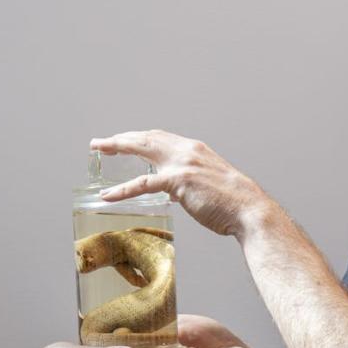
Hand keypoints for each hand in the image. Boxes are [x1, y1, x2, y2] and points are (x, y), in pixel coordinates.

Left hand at [89, 130, 275, 237]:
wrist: (249, 210)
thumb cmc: (232, 203)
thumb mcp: (207, 185)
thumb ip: (187, 184)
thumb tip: (171, 193)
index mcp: (194, 150)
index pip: (160, 137)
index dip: (139, 138)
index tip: (123, 141)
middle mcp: (187, 150)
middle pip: (147, 137)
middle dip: (121, 138)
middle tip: (100, 142)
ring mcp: (182, 164)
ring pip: (142, 150)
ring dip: (116, 147)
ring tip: (98, 150)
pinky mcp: (178, 182)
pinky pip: (143, 184)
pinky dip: (123, 190)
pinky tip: (108, 195)